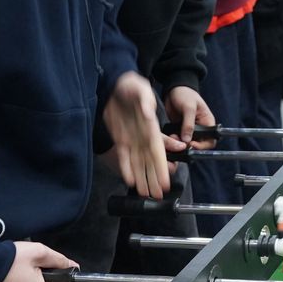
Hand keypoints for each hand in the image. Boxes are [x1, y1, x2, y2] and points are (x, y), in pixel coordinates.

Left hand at [104, 72, 172, 197]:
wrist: (116, 85)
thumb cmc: (132, 86)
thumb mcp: (140, 90)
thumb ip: (146, 102)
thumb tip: (150, 115)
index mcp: (151, 128)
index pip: (158, 151)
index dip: (162, 167)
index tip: (166, 181)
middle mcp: (143, 137)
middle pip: (150, 162)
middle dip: (154, 178)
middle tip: (157, 195)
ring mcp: (132, 139)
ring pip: (138, 163)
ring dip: (142, 178)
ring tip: (145, 193)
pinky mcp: (120, 139)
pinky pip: (124, 157)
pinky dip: (127, 168)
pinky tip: (130, 179)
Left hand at [164, 86, 215, 150]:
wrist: (173, 89)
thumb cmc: (185, 94)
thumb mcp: (189, 108)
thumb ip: (188, 124)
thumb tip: (187, 140)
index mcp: (207, 123)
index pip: (210, 141)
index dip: (201, 146)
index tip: (190, 144)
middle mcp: (200, 128)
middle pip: (198, 144)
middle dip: (189, 145)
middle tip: (179, 142)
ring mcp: (189, 130)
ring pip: (187, 143)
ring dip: (180, 143)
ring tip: (173, 136)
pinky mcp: (180, 130)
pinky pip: (179, 139)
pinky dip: (174, 140)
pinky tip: (170, 136)